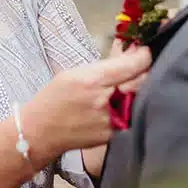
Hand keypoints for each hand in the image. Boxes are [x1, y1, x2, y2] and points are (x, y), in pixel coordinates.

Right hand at [24, 48, 151, 162]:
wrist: (42, 131)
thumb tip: (133, 53)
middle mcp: (105, 102)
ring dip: (137, 89)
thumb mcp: (76, 72)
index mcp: (93, 81)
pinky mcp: (115, 136)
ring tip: (124, 85)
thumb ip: (107, 64)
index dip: (143, 56)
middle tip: (139, 65)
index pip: (132, 66)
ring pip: (139, 99)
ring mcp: (112, 122)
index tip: (145, 51)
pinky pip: (131, 115)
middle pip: (142, 83)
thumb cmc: (56, 97)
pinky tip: (119, 102)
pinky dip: (130, 106)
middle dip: (143, 72)